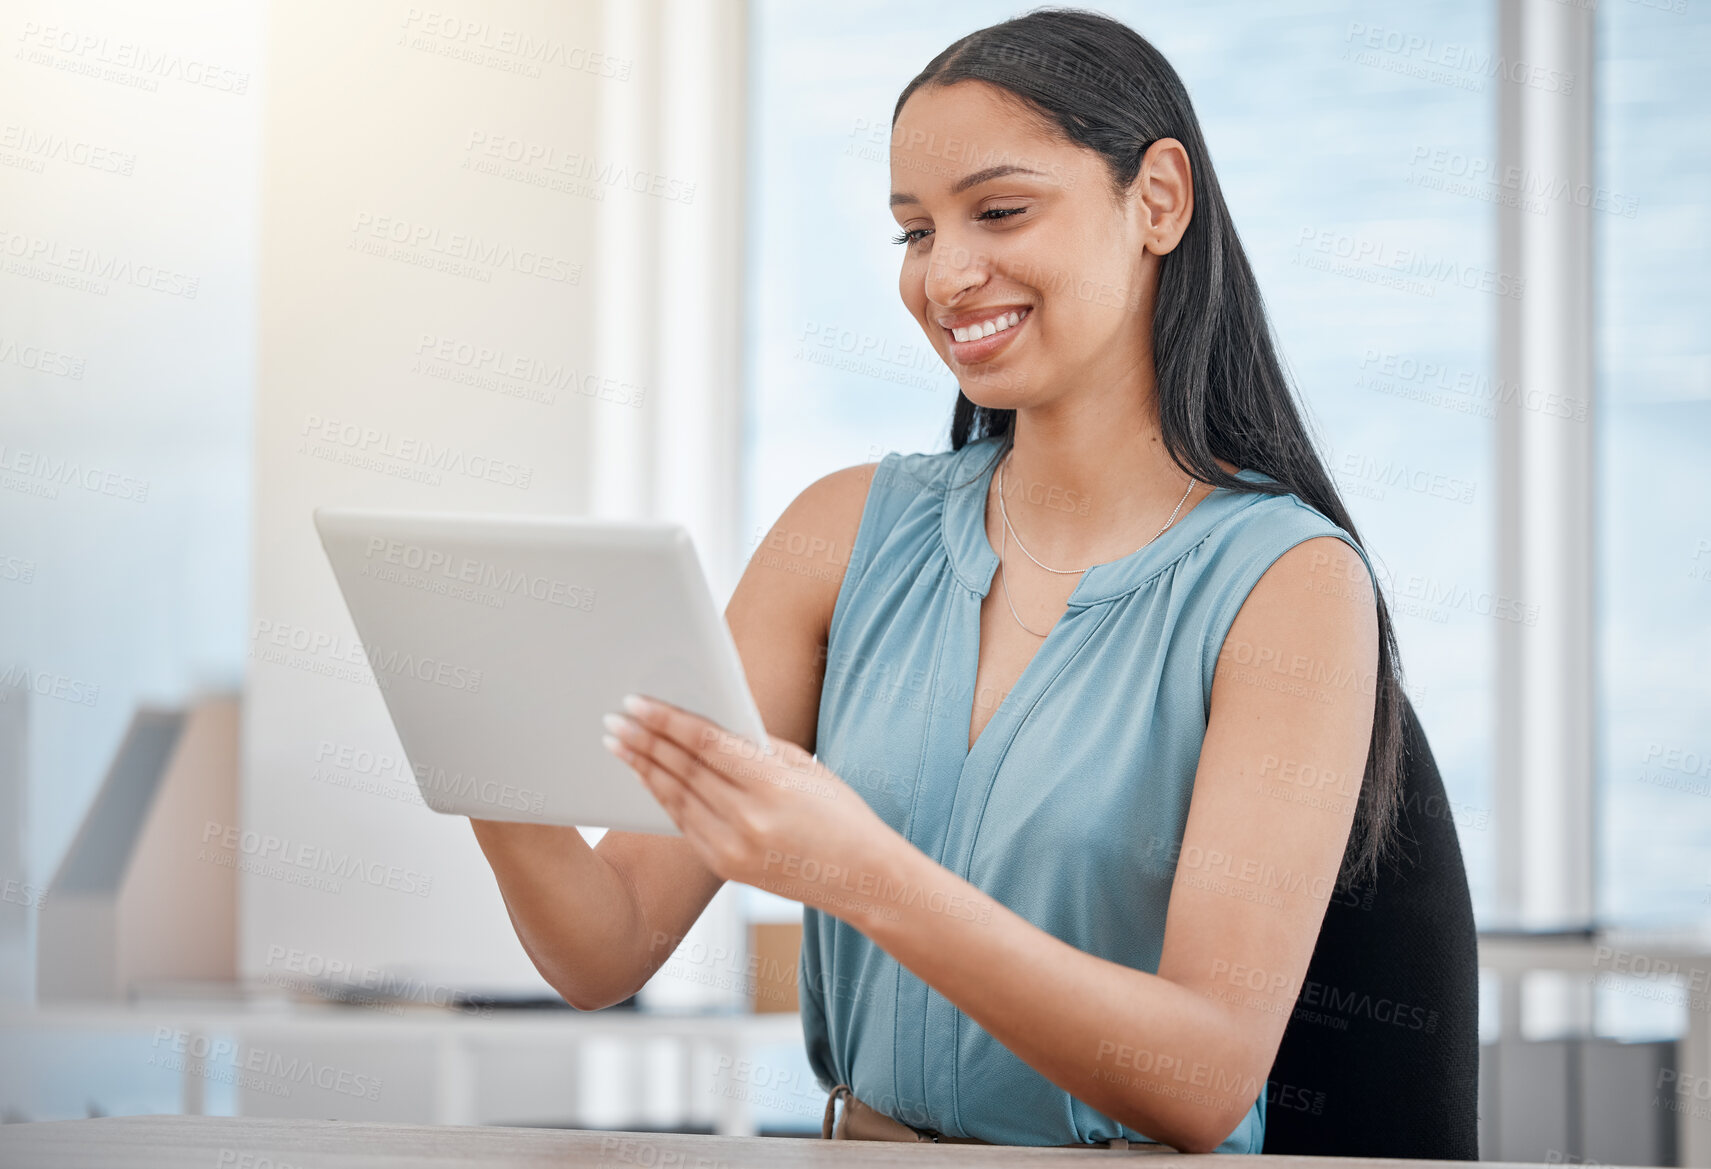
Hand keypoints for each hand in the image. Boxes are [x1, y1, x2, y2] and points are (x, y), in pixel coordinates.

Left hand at [601, 694, 899, 918]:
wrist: (862, 879)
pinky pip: (684, 824)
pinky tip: (645, 775)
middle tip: (614, 718)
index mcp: (772, 787)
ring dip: (643, 767)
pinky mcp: (725, 867)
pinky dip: (661, 796)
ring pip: (676, 798)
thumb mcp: (806, 767)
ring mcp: (733, 848)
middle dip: (644, 741)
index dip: (667, 720)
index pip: (706, 744)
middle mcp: (748, 820)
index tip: (637, 703)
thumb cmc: (841, 814)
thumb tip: (706, 723)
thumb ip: (755, 746)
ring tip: (618, 743)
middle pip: (683, 769)